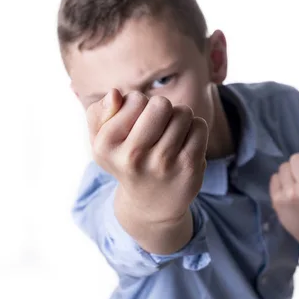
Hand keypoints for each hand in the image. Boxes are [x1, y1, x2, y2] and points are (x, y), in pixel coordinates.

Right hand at [86, 88, 208, 223]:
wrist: (150, 204)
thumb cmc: (124, 159)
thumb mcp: (100, 139)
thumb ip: (98, 111)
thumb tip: (115, 94)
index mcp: (106, 145)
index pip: (135, 99)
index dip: (138, 104)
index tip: (135, 123)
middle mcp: (133, 156)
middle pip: (161, 104)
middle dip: (161, 108)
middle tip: (156, 126)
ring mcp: (163, 164)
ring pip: (183, 113)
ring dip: (179, 119)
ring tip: (169, 136)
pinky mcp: (189, 168)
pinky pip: (200, 126)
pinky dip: (194, 130)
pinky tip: (184, 145)